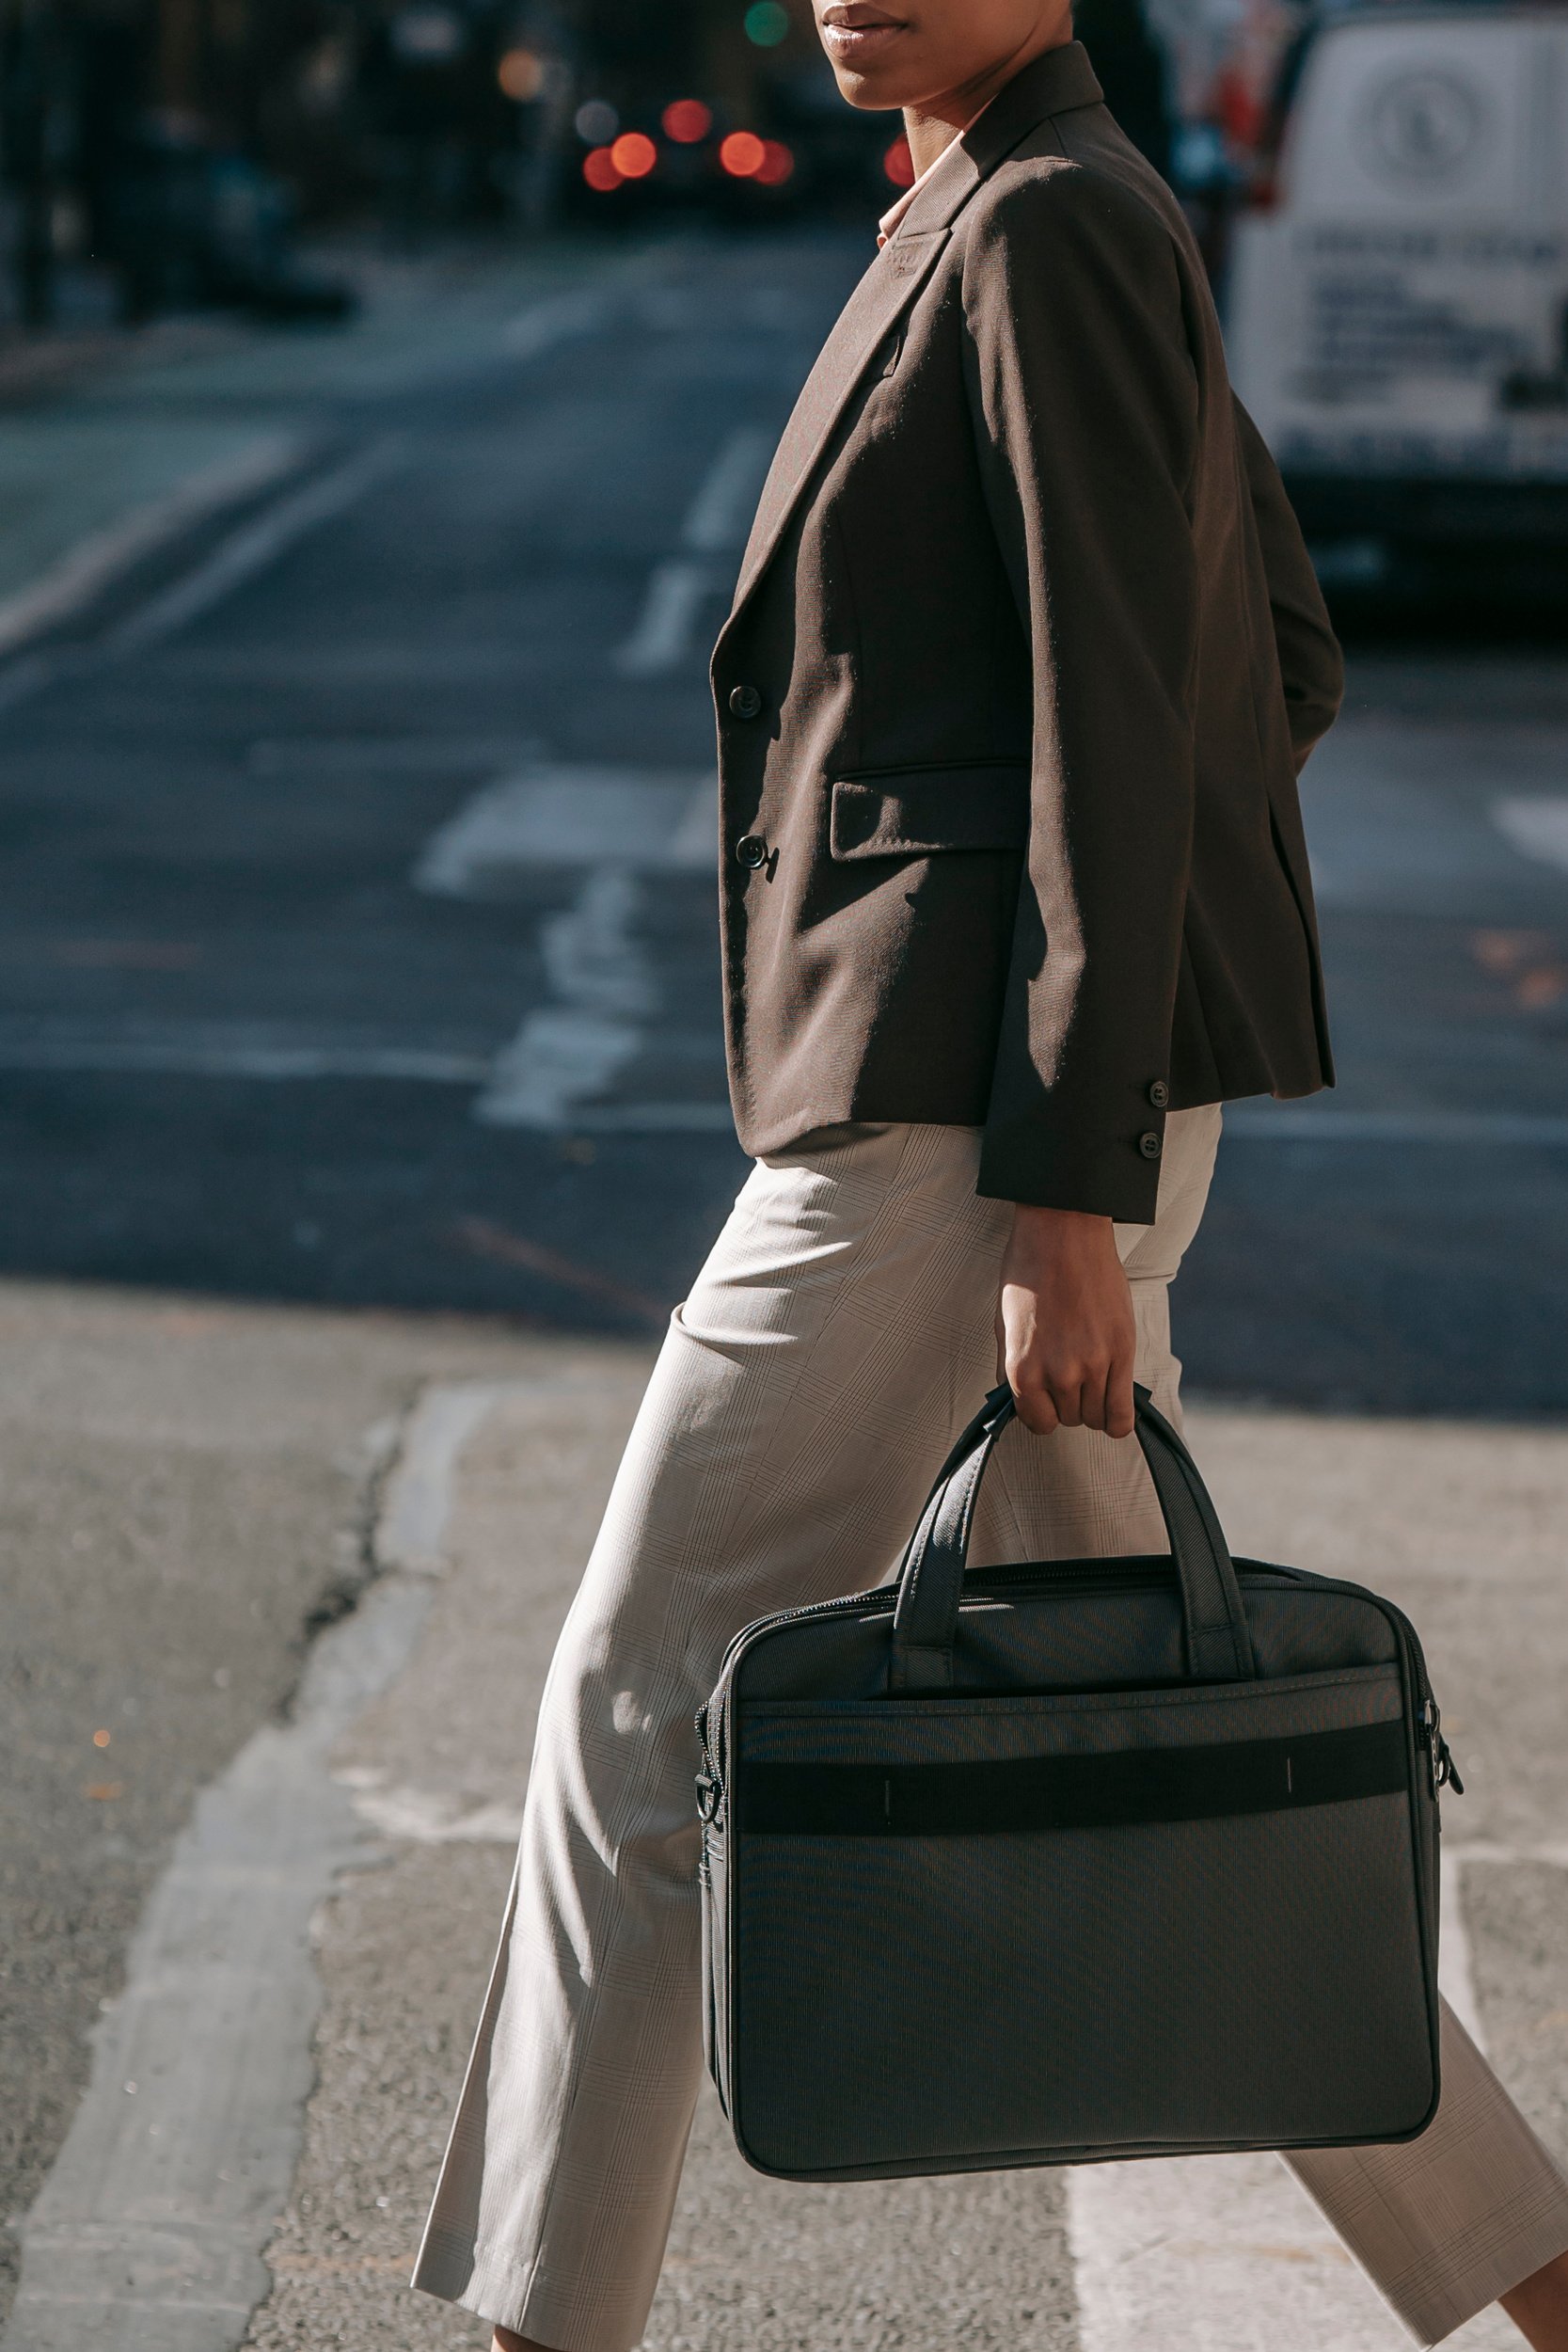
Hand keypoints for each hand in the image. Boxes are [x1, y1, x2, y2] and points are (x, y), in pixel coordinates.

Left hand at [996, 1205, 1136, 1437]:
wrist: (1063, 1232)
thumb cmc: (1029, 1271)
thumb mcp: (1004, 1323)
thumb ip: (1010, 1367)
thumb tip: (1018, 1400)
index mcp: (1022, 1367)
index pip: (1037, 1422)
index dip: (1041, 1413)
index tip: (1046, 1400)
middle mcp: (1058, 1372)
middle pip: (1069, 1420)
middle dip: (1067, 1404)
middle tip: (1067, 1378)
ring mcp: (1093, 1364)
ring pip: (1096, 1417)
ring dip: (1091, 1406)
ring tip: (1089, 1381)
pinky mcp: (1122, 1351)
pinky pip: (1122, 1411)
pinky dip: (1118, 1420)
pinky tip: (1113, 1411)